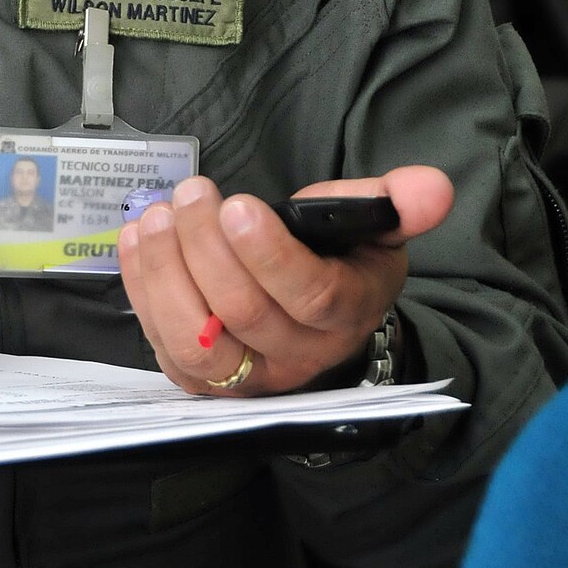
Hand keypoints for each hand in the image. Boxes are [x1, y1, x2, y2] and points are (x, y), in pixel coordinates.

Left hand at [117, 167, 452, 395]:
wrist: (318, 325)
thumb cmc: (339, 263)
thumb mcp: (376, 229)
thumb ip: (400, 203)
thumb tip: (430, 187)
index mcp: (345, 314)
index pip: (308, 295)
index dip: (267, 253)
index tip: (236, 204)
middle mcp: (296, 357)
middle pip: (242, 312)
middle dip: (205, 247)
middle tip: (190, 193)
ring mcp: (245, 377)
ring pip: (196, 341)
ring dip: (165, 273)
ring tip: (157, 217)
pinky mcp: (199, 380)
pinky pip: (163, 346)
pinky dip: (142, 290)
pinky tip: (137, 240)